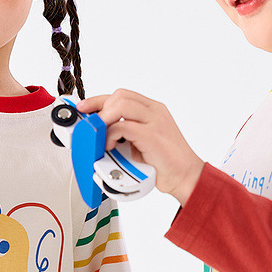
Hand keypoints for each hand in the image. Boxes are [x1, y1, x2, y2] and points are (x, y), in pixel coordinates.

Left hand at [77, 90, 203, 203]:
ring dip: (104, 119)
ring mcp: (155, 121)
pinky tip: (111, 146)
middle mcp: (154, 111)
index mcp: (153, 110)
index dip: (99, 100)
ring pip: (120, 104)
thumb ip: (126, 132)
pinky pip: (123, 126)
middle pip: (120, 95)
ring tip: (101, 136)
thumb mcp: (142, 141)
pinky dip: (110, 135)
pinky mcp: (152, 135)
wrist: (186, 176)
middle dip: (99, 108)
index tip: (85, 108)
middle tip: (91, 126)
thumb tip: (101, 133)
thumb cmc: (165, 163)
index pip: (122, 95)